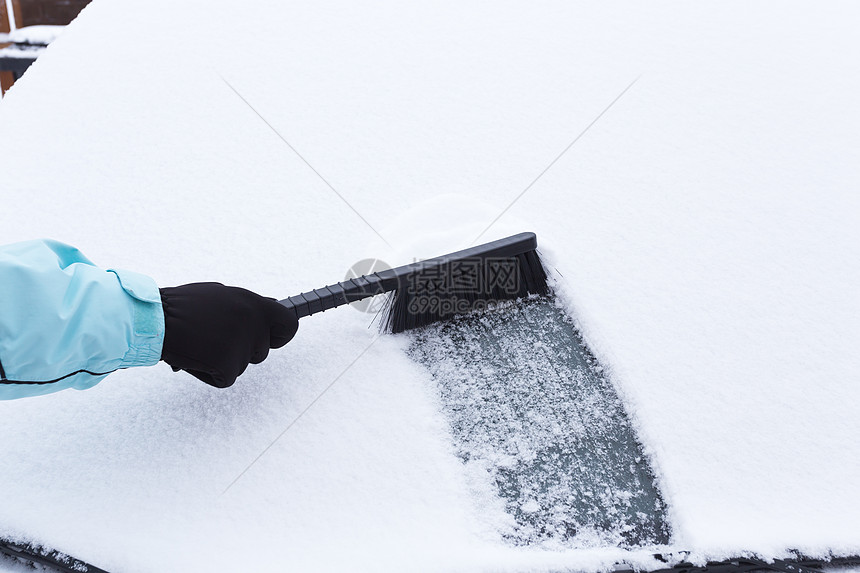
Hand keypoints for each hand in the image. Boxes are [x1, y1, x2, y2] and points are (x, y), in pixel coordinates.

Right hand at [159, 283, 298, 387]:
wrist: (153, 319)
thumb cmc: (182, 306)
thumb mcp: (221, 295)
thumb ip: (247, 305)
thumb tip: (273, 306)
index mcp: (253, 303)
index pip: (288, 324)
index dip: (281, 334)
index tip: (274, 339)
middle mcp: (252, 323)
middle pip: (261, 351)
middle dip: (241, 350)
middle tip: (215, 338)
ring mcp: (241, 345)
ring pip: (242, 365)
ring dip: (223, 360)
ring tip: (200, 343)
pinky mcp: (227, 365)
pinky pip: (225, 378)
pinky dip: (210, 374)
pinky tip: (195, 357)